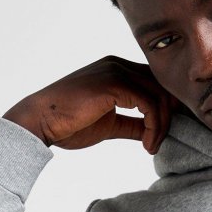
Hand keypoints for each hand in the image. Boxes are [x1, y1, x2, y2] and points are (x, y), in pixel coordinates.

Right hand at [2, 55, 184, 152]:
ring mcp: (117, 71)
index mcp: (118, 71)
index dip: (168, 108)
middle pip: (163, 87)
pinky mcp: (114, 84)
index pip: (156, 84)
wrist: (41, 121)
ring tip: (151, 146)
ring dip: (161, 126)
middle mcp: (119, 65)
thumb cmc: (69, 124)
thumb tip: (152, 133)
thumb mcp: (110, 124)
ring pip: (159, 96)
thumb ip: (133, 124)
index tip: (166, 133)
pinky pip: (149, 104)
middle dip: (170, 116)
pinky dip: (154, 127)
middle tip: (162, 141)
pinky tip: (146, 145)